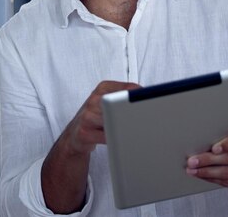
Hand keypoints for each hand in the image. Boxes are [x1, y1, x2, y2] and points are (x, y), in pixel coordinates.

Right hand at [41, 80, 139, 213]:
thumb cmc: (97, 118)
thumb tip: (149, 100)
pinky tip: (119, 140)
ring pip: (114, 122)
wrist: (75, 136)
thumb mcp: (109, 102)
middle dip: (134, 113)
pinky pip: (107, 137)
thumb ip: (125, 97)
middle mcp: (95, 99)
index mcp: (104, 88)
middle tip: (147, 119)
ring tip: (130, 132)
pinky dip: (116, 140)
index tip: (153, 104)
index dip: (143, 97)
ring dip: (124, 129)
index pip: (129, 88)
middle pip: (121, 104)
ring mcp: (87, 116)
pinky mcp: (84, 133)